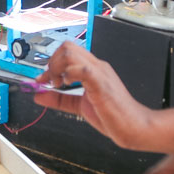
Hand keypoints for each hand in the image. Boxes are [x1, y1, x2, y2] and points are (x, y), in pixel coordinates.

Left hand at [32, 41, 150, 147]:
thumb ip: (59, 99)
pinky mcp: (102, 84)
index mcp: (92, 70)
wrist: (134, 127)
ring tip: (57, 83)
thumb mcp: (79, 106)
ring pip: (71, 53)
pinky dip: (69, 75)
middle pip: (67, 47)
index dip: (50, 63)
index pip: (68, 52)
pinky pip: (83, 69)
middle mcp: (96, 67)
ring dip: (56, 67)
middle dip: (51, 62)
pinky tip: (67, 85)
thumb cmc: (114, 115)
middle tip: (49, 81)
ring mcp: (99, 73)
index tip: (42, 79)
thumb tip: (39, 95)